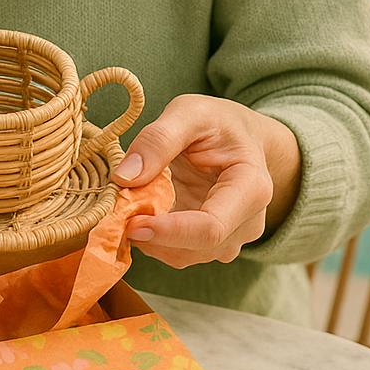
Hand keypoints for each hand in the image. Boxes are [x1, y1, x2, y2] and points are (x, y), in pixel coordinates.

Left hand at [110, 94, 301, 269]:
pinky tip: (142, 213)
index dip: (169, 232)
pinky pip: (178, 252)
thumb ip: (158, 139)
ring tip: (130, 205)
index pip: (211, 228)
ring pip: (184, 256)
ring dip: (150, 240)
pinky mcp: (213, 244)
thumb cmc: (220, 123)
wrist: (242, 138)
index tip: (131, 223)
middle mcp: (247, 222)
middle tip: (118, 211)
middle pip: (195, 248)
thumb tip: (125, 177)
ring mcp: (232, 238)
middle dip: (152, 236)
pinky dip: (154, 239)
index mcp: (251, 188)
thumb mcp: (190, 113)